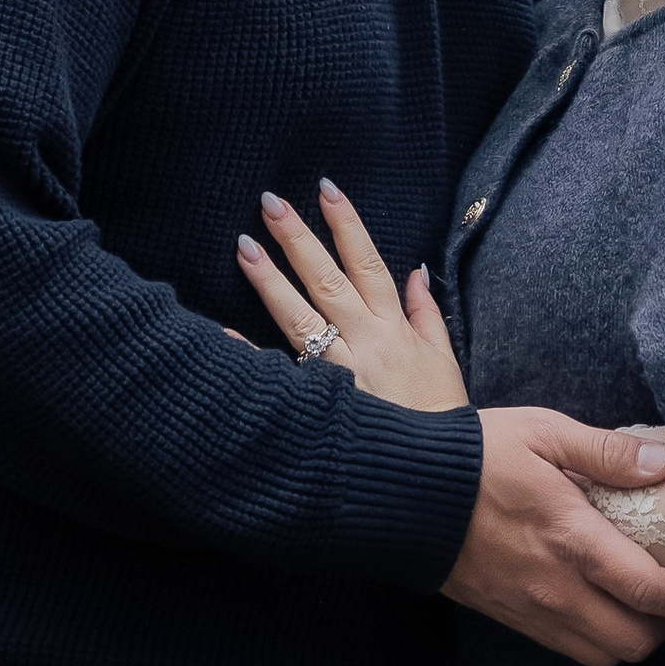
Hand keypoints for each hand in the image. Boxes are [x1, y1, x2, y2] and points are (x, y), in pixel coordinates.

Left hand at [236, 181, 469, 411]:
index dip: (348, 225)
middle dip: (298, 238)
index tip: (326, 189)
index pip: (368, 263)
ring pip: (300, 316)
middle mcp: (366, 342)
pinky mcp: (324, 403)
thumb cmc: (439, 418)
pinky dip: (251, 356)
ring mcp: (341, 372)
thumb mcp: (443, 360)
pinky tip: (221, 334)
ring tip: (243, 247)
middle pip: (327, 279)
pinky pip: (281, 375)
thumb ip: (426, 313)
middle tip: (269, 202)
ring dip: (270, 280)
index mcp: (394, 328)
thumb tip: (417, 271)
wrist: (435, 475)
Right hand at [443, 407, 664, 665]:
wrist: (403, 493)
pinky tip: (603, 603)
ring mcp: (533, 611)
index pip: (653, 592)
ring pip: (606, 654)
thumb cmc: (477, 454)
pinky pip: (571, 650)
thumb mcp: (546, 432)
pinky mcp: (513, 619)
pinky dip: (599, 638)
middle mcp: (557, 588)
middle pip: (638, 640)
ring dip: (636, 635)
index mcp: (573, 540)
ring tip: (647, 600)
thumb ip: (608, 451)